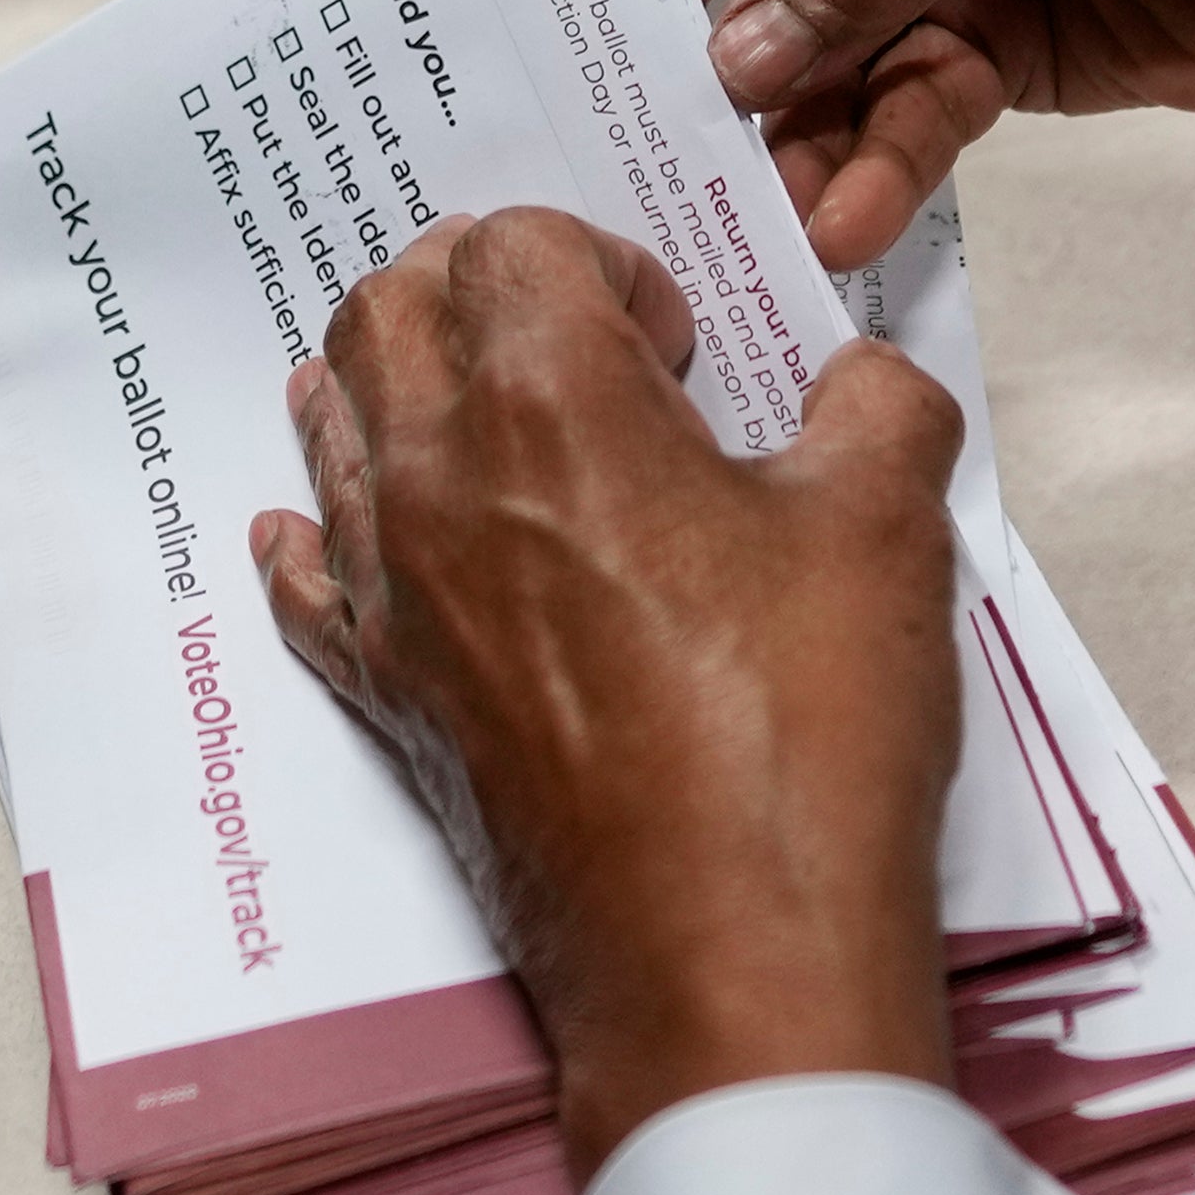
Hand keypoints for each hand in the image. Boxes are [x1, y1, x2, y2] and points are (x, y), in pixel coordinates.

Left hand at [248, 208, 968, 1181]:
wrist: (729, 952)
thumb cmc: (798, 739)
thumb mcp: (888, 525)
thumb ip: (876, 406)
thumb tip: (861, 383)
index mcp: (548, 405)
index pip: (512, 243)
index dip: (603, 259)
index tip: (677, 342)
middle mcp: (436, 482)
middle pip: (389, 310)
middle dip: (476, 290)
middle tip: (577, 343)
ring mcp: (395, 595)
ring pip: (332, 427)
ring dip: (390, 383)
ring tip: (471, 400)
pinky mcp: (388, 697)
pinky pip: (306, 584)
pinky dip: (315, 534)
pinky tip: (316, 528)